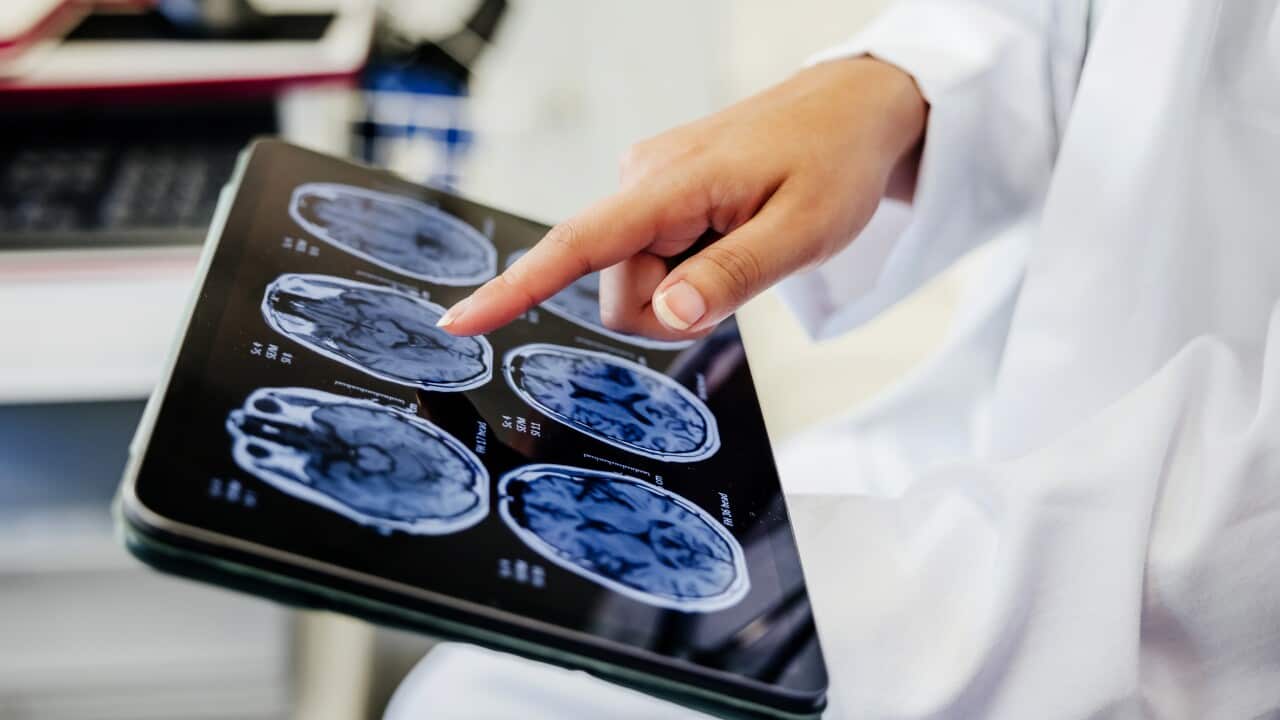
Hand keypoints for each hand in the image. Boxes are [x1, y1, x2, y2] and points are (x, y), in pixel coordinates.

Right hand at [437, 56, 926, 340]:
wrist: (854, 109)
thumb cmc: (835, 162)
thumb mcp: (805, 231)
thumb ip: (732, 276)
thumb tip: (665, 315)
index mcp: (671, 183)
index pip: (578, 244)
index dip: (516, 288)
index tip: (461, 322)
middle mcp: (644, 179)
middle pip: (618, 292)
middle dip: (671, 311)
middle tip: (740, 279)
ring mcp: (649, 187)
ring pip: (635, 284)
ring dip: (685, 291)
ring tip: (743, 248)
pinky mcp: (659, 196)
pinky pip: (652, 261)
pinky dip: (689, 270)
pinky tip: (728, 238)